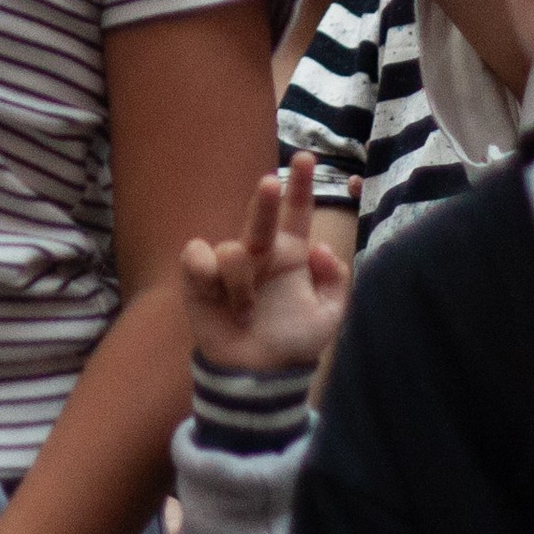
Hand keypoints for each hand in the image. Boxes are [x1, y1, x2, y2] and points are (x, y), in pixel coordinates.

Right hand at [180, 154, 347, 375]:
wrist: (256, 376)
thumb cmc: (291, 343)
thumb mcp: (328, 317)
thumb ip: (336, 282)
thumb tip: (320, 247)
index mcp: (291, 255)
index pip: (298, 212)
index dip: (301, 185)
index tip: (306, 157)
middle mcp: (260, 252)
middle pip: (261, 215)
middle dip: (266, 199)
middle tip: (270, 183)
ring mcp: (228, 263)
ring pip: (232, 251)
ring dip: (242, 288)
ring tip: (247, 314)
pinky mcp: (199, 276)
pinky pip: (197, 255)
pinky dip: (206, 274)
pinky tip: (215, 295)